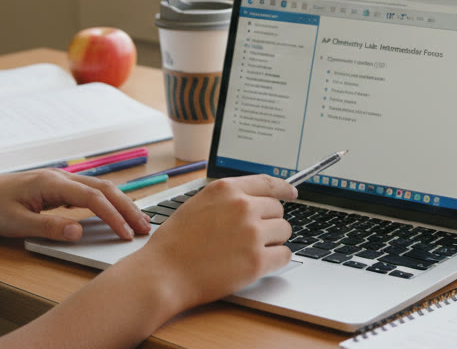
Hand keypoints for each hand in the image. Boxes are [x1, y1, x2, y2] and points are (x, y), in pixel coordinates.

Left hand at [0, 169, 151, 241]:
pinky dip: (107, 202)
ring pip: (99, 188)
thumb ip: (50, 227)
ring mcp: (59, 181)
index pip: (93, 198)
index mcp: (52, 183)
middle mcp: (60, 177)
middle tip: (145, 227)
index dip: (113, 216)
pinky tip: (114, 213)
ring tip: (137, 221)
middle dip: (127, 207)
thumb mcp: (18, 223)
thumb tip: (79, 232)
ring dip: (120, 203)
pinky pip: (89, 192)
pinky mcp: (56, 188)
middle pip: (104, 188)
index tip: (126, 234)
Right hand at [126, 174, 296, 309]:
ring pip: (284, 232)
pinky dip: (275, 261)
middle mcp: (242, 207)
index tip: (292, 193)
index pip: (268, 182)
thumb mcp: (198, 204)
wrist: (163, 274)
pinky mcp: (257, 261)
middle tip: (250, 237)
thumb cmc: (175, 243)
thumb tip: (252, 200)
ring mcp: (252, 234)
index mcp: (226, 189)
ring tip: (247, 251)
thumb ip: (226, 199)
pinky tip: (257, 264)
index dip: (284, 188)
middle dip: (268, 222)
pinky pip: (284, 256)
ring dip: (272, 241)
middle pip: (278, 210)